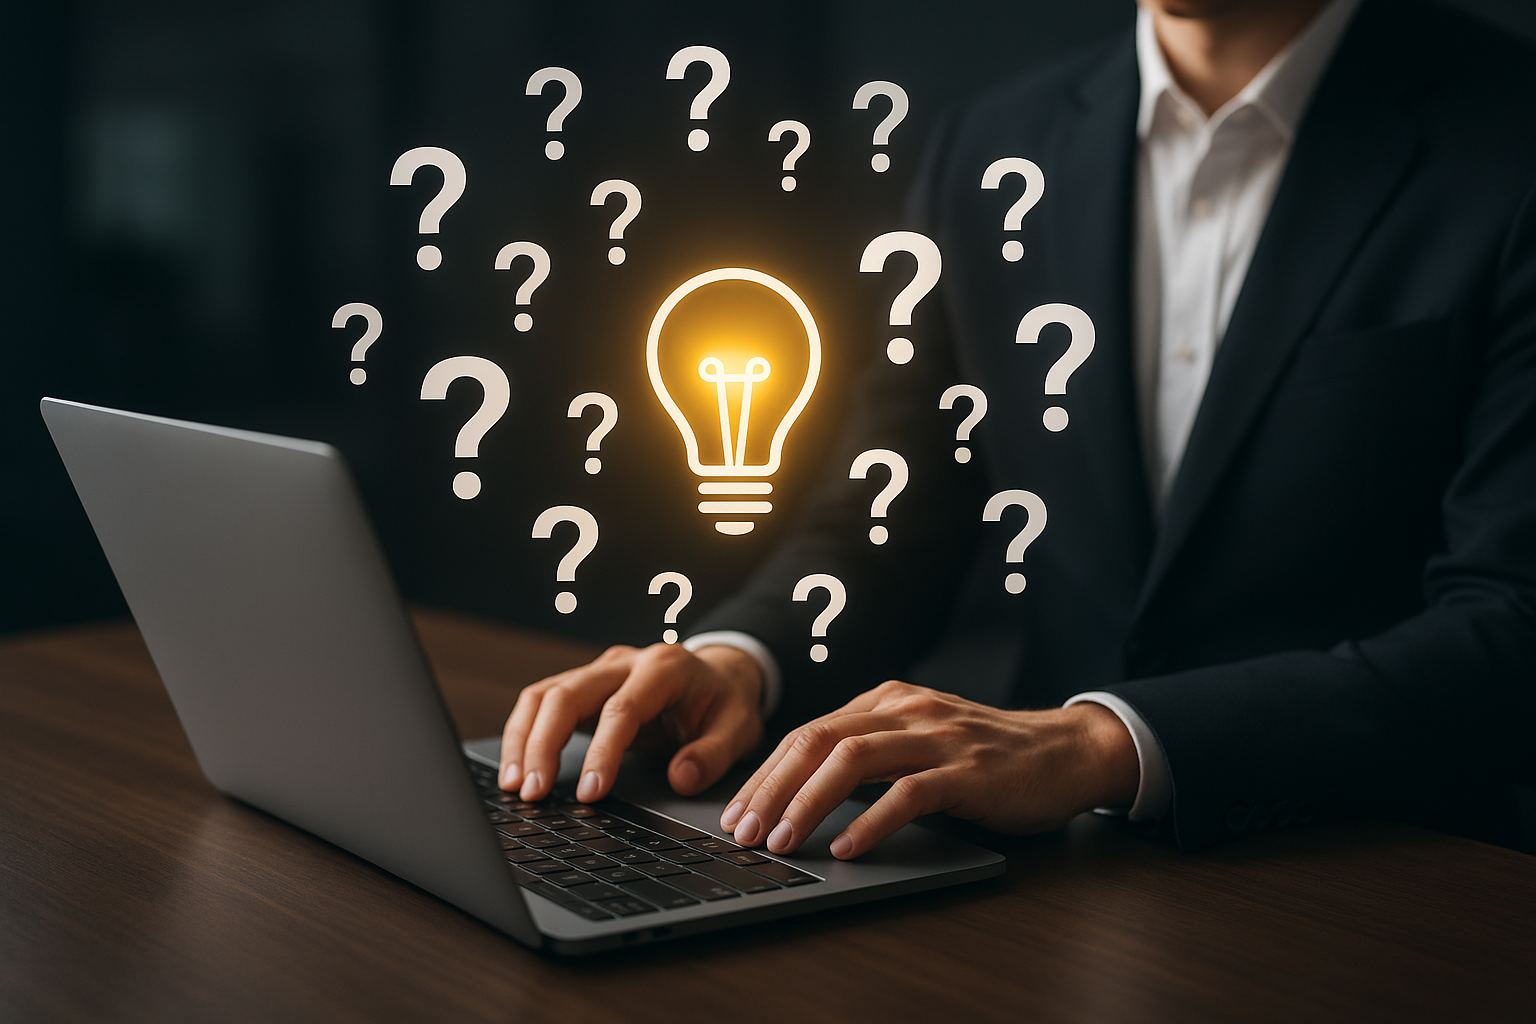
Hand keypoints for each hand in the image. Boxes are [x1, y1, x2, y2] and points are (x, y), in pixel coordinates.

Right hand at [499, 643, 763, 803]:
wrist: (721, 676)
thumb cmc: (726, 703)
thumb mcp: (739, 730)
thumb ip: (712, 754)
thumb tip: (680, 777)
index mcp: (665, 668)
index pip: (622, 708)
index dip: (603, 751)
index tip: (591, 792)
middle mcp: (625, 662)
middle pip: (567, 694)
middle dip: (544, 744)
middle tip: (534, 793)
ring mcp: (600, 671)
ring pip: (544, 695)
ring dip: (523, 740)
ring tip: (516, 786)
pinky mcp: (584, 685)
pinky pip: (542, 703)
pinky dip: (524, 734)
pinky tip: (518, 769)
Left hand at [719, 681, 1138, 858]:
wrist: (1063, 751)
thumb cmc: (984, 756)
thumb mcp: (917, 740)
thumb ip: (868, 752)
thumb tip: (798, 792)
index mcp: (885, 701)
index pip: (806, 733)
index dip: (764, 775)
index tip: (736, 813)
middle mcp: (904, 710)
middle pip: (817, 742)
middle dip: (771, 789)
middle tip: (743, 832)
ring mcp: (936, 737)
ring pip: (852, 761)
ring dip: (808, 804)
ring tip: (783, 842)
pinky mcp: (967, 771)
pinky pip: (907, 794)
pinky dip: (871, 823)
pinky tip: (847, 849)